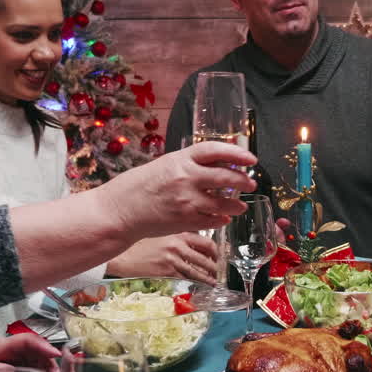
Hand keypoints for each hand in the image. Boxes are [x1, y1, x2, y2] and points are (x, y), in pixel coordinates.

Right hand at [97, 142, 255, 237]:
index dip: (236, 154)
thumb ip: (189, 165)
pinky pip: (212, 220)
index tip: (250, 159)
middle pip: (225, 177)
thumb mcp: (165, 165)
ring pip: (223, 203)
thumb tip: (217, 166)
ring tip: (240, 206)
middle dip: (243, 181)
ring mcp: (187, 201)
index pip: (215, 151)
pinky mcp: (186, 221)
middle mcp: (186, 178)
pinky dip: (220, 219)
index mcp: (180, 159)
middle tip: (251, 183)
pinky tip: (223, 218)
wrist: (120, 210)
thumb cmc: (139, 186)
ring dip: (236, 205)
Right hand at [108, 232, 218, 282]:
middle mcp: (178, 245)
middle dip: (215, 267)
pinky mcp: (166, 272)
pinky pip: (186, 278)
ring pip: (198, 271)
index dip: (216, 252)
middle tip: (218, 272)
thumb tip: (196, 241)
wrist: (124, 255)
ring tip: (213, 282)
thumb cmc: (140, 244)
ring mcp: (173, 259)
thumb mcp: (162, 233)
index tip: (218, 257)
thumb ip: (179, 236)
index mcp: (179, 233)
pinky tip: (200, 286)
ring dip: (208, 278)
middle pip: (206, 258)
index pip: (207, 242)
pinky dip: (195, 283)